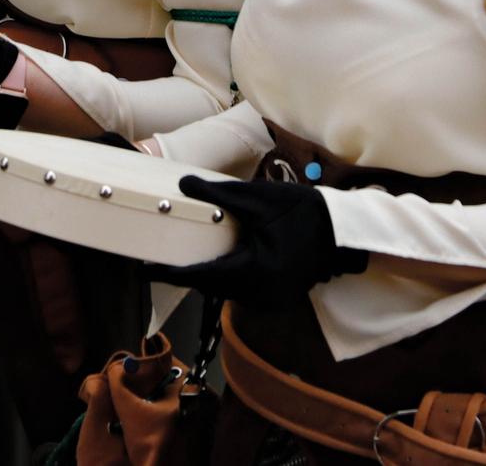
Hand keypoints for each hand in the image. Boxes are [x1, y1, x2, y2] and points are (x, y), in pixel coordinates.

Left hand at [146, 176, 364, 300]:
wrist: (341, 228)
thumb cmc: (301, 210)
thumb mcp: (257, 198)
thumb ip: (217, 194)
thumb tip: (182, 185)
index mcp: (257, 270)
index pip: (205, 275)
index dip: (172, 274)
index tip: (144, 271)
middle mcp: (264, 293)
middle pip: (214, 286)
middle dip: (189, 274)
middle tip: (158, 263)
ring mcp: (273, 300)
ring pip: (228, 290)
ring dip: (209, 276)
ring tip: (184, 261)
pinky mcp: (278, 297)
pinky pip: (244, 291)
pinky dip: (229, 278)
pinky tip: (219, 263)